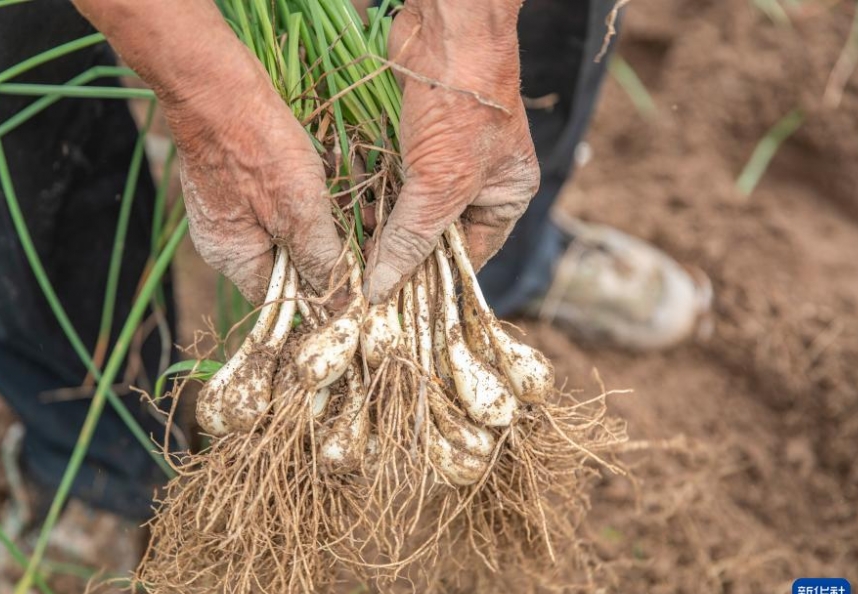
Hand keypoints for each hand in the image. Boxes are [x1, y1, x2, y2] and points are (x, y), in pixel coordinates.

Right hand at [71, 0, 344, 303]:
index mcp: (233, 258)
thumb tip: (340, 304)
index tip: (352, 281)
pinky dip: (302, 196)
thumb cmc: (256, 146)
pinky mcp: (235, 182)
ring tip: (345, 200)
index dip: (317, 296)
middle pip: (283, 266)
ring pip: (284, 232)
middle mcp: (225, 242)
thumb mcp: (299, 211)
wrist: (216, 84)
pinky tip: (321, 175)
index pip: (280, 300)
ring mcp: (227, 210)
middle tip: (357, 230)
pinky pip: (275, 203)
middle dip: (322, 251)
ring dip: (317, 221)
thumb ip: (319, 260)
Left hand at [364, 0, 538, 302]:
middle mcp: (479, 182)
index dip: (434, 278)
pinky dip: (374, 196)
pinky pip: (393, 182)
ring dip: (384, 226)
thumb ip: (411, 239)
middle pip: (437, 235)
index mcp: (506, 196)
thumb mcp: (440, 183)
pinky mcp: (415, 141)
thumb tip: (382, 289)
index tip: (396, 300)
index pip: (470, 255)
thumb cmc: (461, 106)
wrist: (445, 30)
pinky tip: (351, 212)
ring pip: (411, 210)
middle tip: (367, 277)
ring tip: (356, 246)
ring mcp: (446, 160)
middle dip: (403, 252)